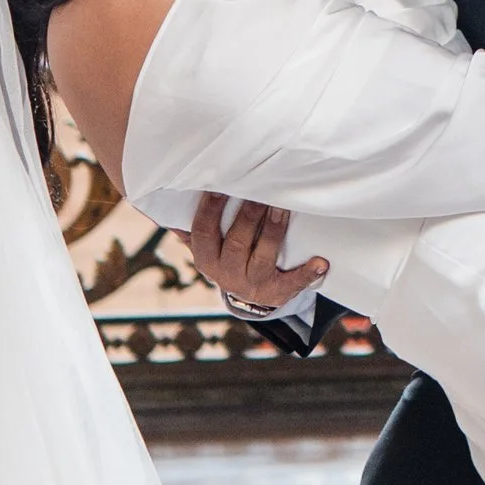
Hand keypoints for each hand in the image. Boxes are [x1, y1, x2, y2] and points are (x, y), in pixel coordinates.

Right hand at [187, 195, 328, 311]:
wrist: (250, 298)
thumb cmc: (227, 258)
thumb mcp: (207, 248)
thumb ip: (190, 228)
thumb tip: (164, 203)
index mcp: (206, 259)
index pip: (204, 232)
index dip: (209, 209)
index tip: (219, 185)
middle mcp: (227, 274)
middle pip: (236, 242)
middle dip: (248, 215)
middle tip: (260, 190)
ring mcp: (253, 284)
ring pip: (263, 256)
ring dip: (273, 231)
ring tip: (283, 207)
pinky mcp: (278, 292)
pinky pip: (294, 283)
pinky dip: (308, 274)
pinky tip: (321, 262)